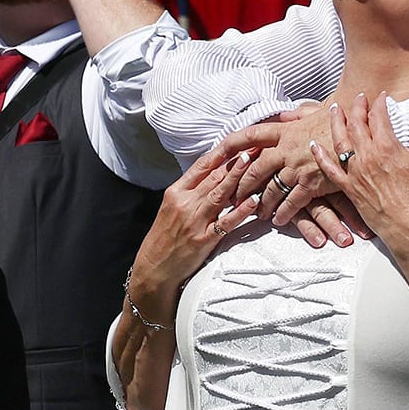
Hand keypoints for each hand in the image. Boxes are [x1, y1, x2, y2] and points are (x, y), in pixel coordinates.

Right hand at [127, 149, 255, 321]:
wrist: (154, 268)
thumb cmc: (166, 238)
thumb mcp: (171, 209)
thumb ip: (190, 192)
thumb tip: (213, 174)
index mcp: (176, 192)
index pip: (201, 166)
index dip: (221, 152)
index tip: (238, 141)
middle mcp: (184, 202)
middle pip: (213, 176)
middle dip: (235, 160)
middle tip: (254, 145)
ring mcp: (194, 220)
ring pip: (219, 194)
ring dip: (238, 177)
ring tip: (254, 162)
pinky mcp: (203, 239)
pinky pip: (225, 222)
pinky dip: (240, 211)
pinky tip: (253, 201)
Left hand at [215, 109, 371, 248]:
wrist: (360, 126)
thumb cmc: (339, 117)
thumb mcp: (313, 111)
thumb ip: (296, 117)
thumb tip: (285, 117)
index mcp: (285, 131)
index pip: (250, 136)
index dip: (231, 146)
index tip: (219, 157)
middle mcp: (286, 149)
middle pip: (255, 169)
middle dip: (242, 185)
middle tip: (234, 197)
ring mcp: (298, 167)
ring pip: (271, 189)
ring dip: (262, 203)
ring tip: (258, 213)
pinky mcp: (312, 182)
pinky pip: (292, 202)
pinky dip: (284, 212)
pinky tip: (279, 220)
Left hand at [325, 94, 408, 252]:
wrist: (408, 225)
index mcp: (386, 146)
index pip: (379, 116)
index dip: (379, 103)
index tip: (381, 97)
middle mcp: (367, 156)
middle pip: (357, 124)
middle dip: (357, 107)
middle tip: (359, 98)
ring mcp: (355, 172)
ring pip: (340, 141)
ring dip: (337, 123)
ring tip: (335, 110)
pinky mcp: (349, 188)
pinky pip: (330, 169)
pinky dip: (320, 156)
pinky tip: (314, 146)